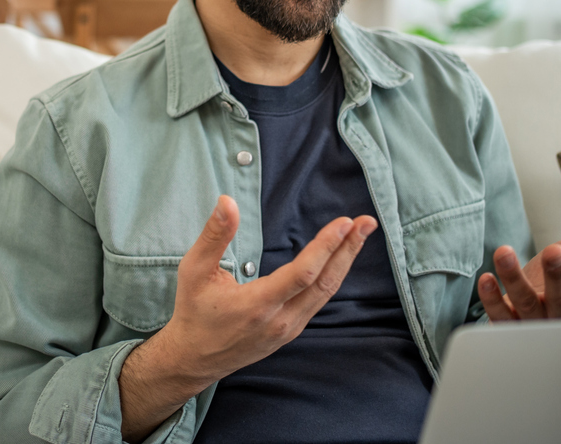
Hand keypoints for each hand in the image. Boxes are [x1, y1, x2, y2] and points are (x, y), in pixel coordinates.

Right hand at [119, 195, 376, 441]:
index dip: (326, 247)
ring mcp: (288, 329)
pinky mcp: (290, 331)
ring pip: (326, 293)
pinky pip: (318, 300)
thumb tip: (228, 201)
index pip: (302, 274)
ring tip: (359, 234)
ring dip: (345, 261)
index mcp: (258, 305)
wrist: (194, 359)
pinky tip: (339, 258)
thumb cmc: (194, 311)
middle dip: (348, 250)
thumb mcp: (194, 270)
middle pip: (325, 283)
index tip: (344, 223)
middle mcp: (280, 320)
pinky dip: (333, 276)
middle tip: (367, 222)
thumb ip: (214, 236)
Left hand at [477, 204, 560, 321]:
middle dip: (557, 275)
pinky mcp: (509, 325)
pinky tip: (486, 279)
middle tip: (553, 251)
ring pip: (527, 304)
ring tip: (504, 252)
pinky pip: (501, 317)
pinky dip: (493, 300)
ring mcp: (535, 321)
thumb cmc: (559, 280)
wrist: (527, 306)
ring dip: (515, 278)